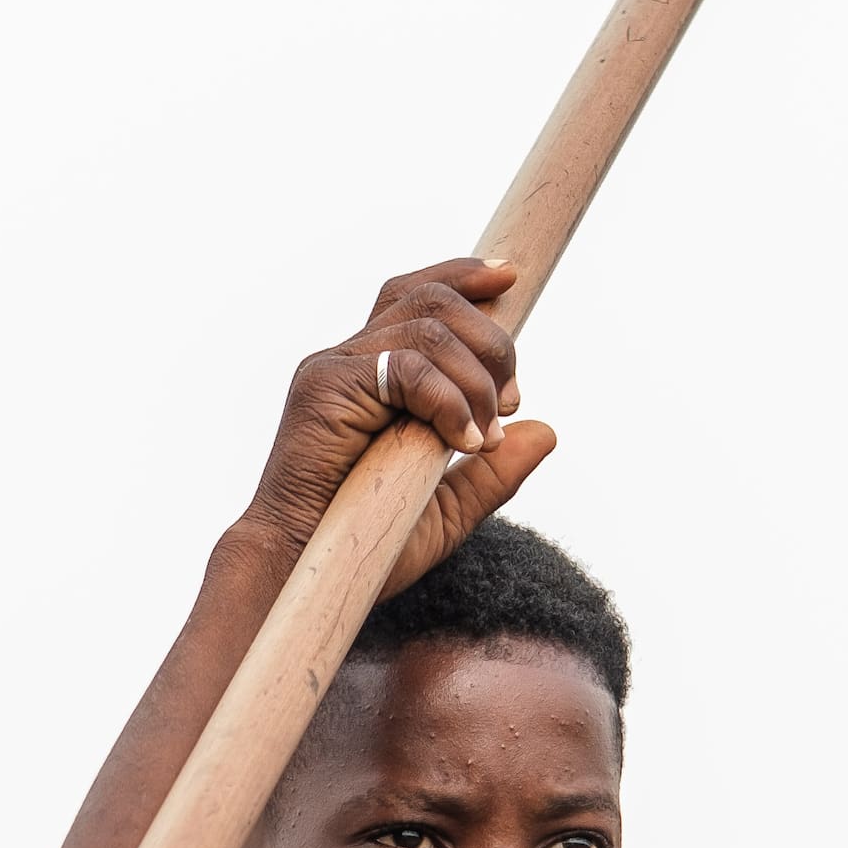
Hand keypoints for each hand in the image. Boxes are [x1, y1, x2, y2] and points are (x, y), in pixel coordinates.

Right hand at [236, 259, 563, 599]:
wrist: (300, 571)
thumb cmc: (362, 547)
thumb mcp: (447, 510)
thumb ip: (493, 473)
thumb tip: (547, 431)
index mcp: (370, 371)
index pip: (415, 294)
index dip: (464, 276)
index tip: (510, 277)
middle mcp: (349, 358)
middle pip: (430, 299)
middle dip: (490, 341)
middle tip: (509, 402)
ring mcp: (334, 368)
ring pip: (428, 328)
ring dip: (476, 379)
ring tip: (485, 438)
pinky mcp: (326, 387)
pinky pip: (407, 365)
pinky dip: (450, 400)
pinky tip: (463, 443)